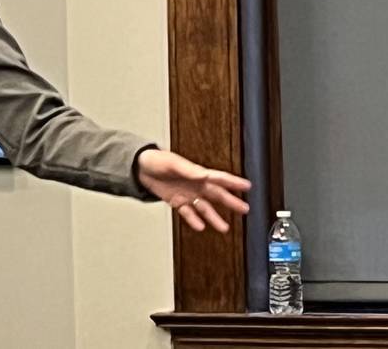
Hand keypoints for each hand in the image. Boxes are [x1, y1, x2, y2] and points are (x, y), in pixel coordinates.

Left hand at [136, 148, 250, 231]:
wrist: (140, 168)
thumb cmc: (156, 160)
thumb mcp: (173, 163)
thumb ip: (189, 170)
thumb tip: (204, 174)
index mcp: (197, 172)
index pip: (219, 177)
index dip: (233, 182)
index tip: (247, 186)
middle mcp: (195, 184)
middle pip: (217, 195)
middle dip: (231, 202)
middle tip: (245, 209)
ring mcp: (187, 194)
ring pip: (205, 208)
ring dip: (214, 217)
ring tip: (224, 227)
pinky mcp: (177, 202)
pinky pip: (188, 213)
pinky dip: (194, 220)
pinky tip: (200, 226)